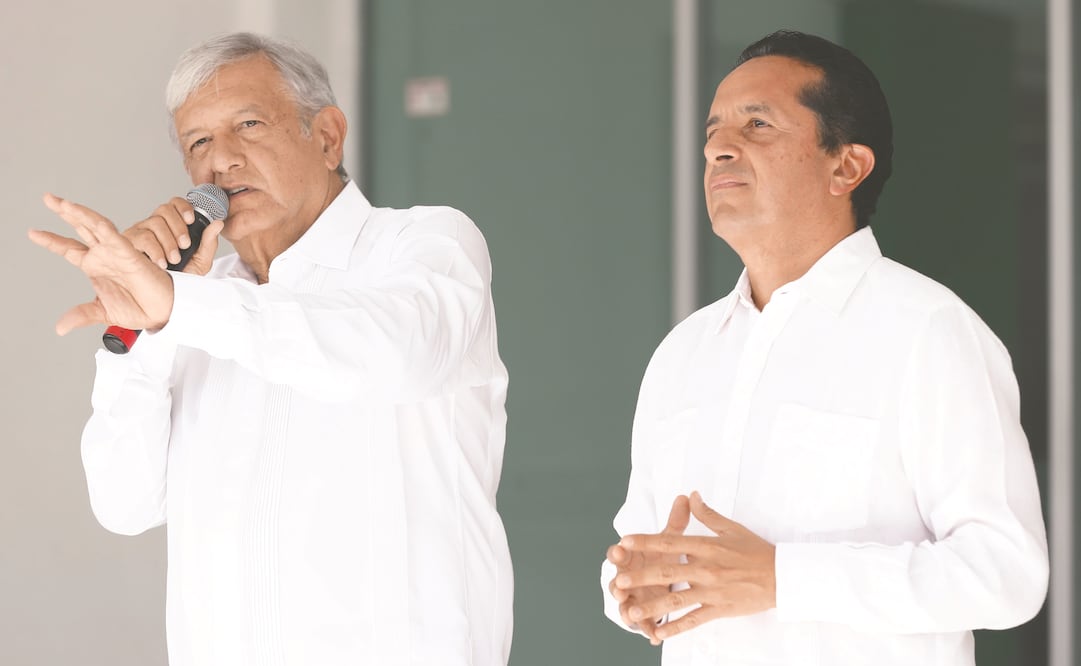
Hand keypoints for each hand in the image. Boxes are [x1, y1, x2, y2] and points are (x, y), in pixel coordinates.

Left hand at [28, 193, 179, 333]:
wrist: (161, 313)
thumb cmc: (139, 308)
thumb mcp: (103, 312)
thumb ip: (81, 315)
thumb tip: (60, 327)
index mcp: (96, 266)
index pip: (69, 249)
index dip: (51, 241)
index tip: (33, 233)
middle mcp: (104, 255)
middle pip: (81, 228)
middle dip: (64, 212)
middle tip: (48, 198)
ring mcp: (116, 252)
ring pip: (96, 226)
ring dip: (80, 214)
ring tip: (64, 204)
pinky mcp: (130, 255)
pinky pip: (115, 238)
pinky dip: (104, 228)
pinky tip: (92, 220)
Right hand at [123, 196, 222, 273]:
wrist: (164, 294)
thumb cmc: (181, 275)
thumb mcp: (200, 261)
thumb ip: (208, 242)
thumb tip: (218, 223)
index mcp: (172, 224)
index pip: (175, 204)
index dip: (183, 207)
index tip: (191, 220)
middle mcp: (155, 224)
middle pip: (164, 209)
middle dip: (178, 227)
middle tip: (185, 245)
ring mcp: (140, 231)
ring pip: (154, 222)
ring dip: (168, 241)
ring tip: (174, 258)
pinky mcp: (129, 241)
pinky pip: (142, 237)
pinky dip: (155, 250)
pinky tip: (162, 262)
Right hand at [606, 495, 689, 644]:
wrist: (663, 580)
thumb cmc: (662, 558)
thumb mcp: (670, 540)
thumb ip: (676, 522)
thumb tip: (686, 497)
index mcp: (631, 558)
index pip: (619, 553)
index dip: (618, 552)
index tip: (619, 549)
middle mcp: (627, 578)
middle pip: (618, 580)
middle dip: (618, 582)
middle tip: (619, 584)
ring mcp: (632, 598)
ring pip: (626, 604)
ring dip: (627, 608)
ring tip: (630, 611)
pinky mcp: (642, 615)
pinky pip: (643, 624)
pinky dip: (648, 629)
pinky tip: (655, 636)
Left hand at [614, 491, 775, 641]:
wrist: (782, 576)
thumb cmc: (756, 552)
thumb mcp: (732, 528)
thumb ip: (707, 514)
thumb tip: (692, 496)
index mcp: (707, 546)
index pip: (671, 541)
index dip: (647, 542)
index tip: (626, 541)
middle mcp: (706, 568)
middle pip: (668, 572)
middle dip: (641, 577)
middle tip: (619, 581)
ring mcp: (712, 590)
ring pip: (677, 599)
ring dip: (653, 606)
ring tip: (631, 612)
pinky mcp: (720, 608)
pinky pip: (694, 619)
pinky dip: (676, 626)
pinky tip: (659, 632)